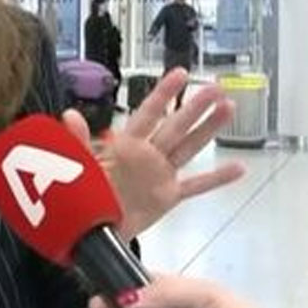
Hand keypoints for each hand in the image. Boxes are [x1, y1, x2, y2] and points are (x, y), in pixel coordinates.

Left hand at [62, 68, 242, 238]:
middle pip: (176, 126)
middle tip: (216, 87)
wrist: (89, 233)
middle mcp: (147, 156)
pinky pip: (196, 186)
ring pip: (189, 148)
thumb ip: (77, 142)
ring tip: (229, 108)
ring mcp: (160, 175)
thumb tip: (69, 116)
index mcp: (126, 145)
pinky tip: (238, 168)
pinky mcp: (167, 197)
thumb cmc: (83, 197)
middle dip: (195, 106)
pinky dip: (217, 179)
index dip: (164, 93)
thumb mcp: (78, 167)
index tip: (180, 74)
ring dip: (209, 129)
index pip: (148, 113)